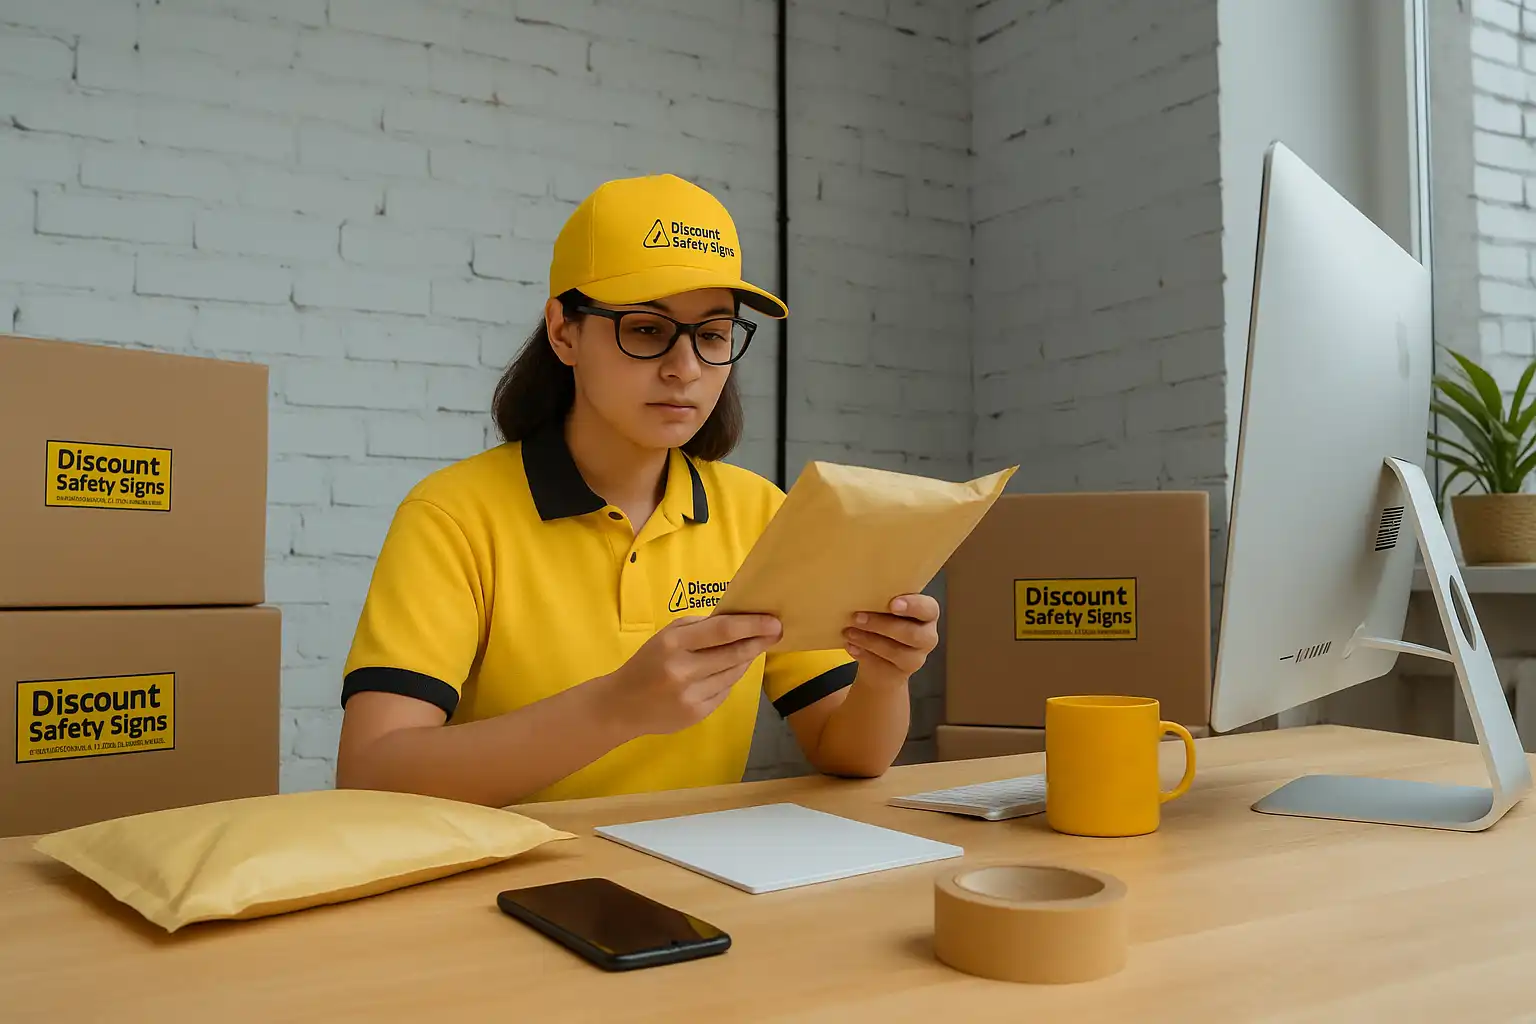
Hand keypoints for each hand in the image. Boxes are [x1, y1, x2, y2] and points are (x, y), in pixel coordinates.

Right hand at [603, 613, 781, 737]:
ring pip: (733, 674)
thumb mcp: (666, 636)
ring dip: (746, 660)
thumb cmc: (648, 662)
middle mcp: (683, 670)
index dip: (752, 626)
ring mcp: (691, 695)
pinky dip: (730, 678)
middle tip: (776, 633)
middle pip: (734, 654)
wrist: (622, 705)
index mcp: (674, 644)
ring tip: (752, 648)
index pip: (722, 631)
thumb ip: (699, 628)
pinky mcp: (697, 714)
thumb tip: (739, 623)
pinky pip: (725, 691)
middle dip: (758, 642)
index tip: (773, 622)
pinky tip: (727, 671)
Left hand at [843, 594, 939, 687]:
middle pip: (912, 633)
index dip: (913, 606)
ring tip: (849, 632)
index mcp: (927, 613)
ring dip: (869, 640)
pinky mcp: (901, 674)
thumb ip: (882, 602)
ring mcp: (917, 658)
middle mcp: (927, 636)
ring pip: (897, 652)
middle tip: (857, 617)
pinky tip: (851, 646)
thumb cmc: (885, 624)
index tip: (893, 604)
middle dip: (882, 625)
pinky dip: (864, 655)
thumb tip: (859, 594)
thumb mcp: (886, 610)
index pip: (928, 608)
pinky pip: (883, 666)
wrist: (882, 661)